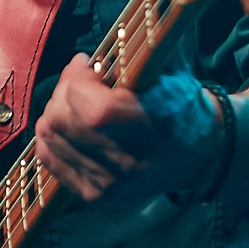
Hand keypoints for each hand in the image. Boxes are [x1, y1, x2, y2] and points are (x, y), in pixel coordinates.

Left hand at [33, 54, 227, 202]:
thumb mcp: (170, 68)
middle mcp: (131, 163)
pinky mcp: (96, 196)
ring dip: (56, 110)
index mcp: (154, 127)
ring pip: (49, 137)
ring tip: (76, 101)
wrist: (199, 152)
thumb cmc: (180, 101)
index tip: (88, 65)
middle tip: (79, 81)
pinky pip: (49, 158)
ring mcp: (111, 184)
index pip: (94, 112)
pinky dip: (52, 136)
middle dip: (63, 91)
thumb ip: (134, 53)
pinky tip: (71, 125)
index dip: (79, 82)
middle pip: (63, 122)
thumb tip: (94, 51)